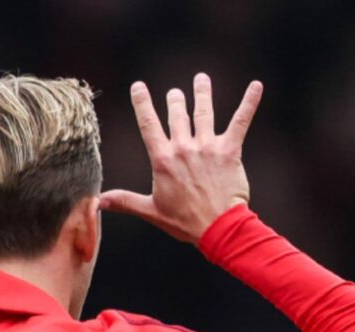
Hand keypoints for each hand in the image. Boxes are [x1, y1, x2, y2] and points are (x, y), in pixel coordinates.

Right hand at [99, 73, 262, 242]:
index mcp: (163, 160)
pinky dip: (249, 102)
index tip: (138, 86)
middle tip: (176, 93)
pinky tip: (257, 86)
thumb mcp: (151, 211)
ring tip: (201, 80)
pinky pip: (241, 120)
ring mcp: (208, 146)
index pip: (148, 124)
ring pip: (204, 111)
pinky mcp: (230, 150)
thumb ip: (125, 201)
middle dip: (176, 100)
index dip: (142, 103)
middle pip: (177, 114)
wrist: (219, 228)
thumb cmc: (185, 222)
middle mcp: (184, 147)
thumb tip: (98, 202)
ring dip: (202, 93)